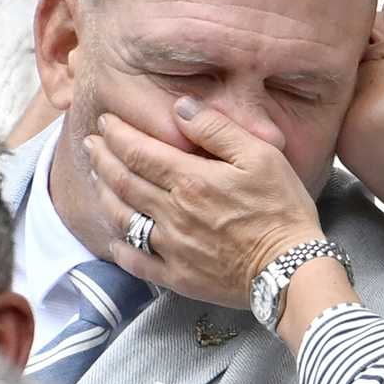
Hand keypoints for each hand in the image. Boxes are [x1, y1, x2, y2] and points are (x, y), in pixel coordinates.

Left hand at [87, 98, 325, 307]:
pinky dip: (120, 248)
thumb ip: (216, 129)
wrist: (292, 270)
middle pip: (123, 181)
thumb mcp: (261, 155)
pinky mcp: (178, 277)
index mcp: (191, 180)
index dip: (117, 135)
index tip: (107, 123)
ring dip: (104, 195)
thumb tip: (180, 107)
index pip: (139, 151)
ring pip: (123, 218)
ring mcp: (172, 247)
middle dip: (102, 159)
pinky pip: (137, 262)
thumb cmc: (283, 209)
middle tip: (91, 145)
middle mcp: (172, 213)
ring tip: (97, 179)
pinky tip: (115, 237)